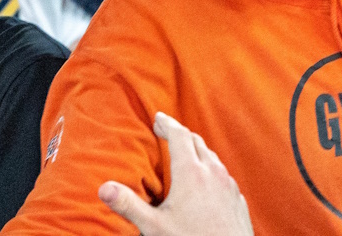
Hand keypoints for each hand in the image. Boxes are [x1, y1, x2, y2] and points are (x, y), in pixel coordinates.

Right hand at [99, 112, 252, 235]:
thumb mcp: (154, 227)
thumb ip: (128, 205)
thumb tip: (104, 188)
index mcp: (191, 172)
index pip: (179, 135)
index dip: (167, 124)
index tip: (158, 118)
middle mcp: (213, 172)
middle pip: (196, 141)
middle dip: (180, 133)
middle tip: (166, 130)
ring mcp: (228, 184)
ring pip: (211, 157)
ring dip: (196, 149)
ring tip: (184, 151)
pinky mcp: (237, 197)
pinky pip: (222, 174)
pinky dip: (210, 167)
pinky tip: (205, 179)